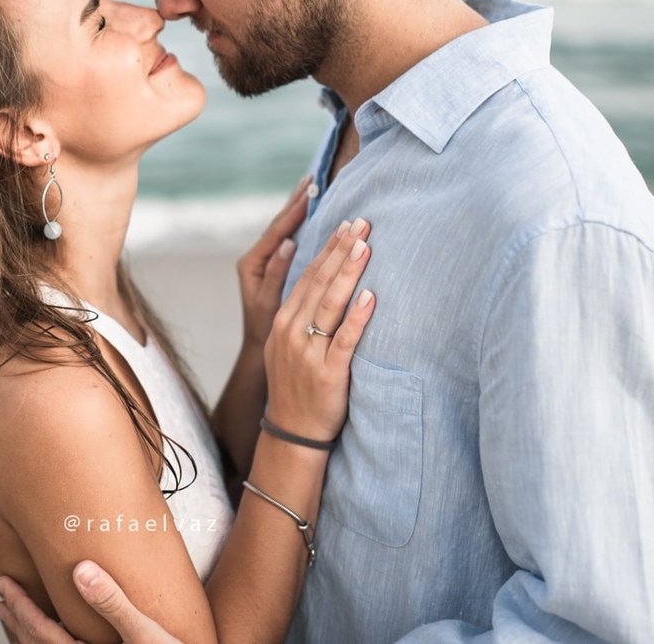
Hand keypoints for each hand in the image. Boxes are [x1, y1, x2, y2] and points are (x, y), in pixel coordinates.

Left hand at [0, 564, 181, 643]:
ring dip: (30, 637)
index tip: (3, 585)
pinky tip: (58, 637)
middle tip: (1, 599)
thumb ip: (113, 603)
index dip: (20, 606)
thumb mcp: (145, 633)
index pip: (41, 632)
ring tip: (18, 619)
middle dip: (18, 621)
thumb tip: (81, 569)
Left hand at [235, 175, 312, 347]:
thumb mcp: (269, 303)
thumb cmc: (265, 330)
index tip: (310, 192)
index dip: (294, 212)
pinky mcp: (273, 266)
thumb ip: (276, 273)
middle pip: (279, 224)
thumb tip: (287, 243)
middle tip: (312, 179)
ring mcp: (264, 262)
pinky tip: (310, 214)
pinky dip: (298, 223)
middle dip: (296, 203)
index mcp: (252, 264)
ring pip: (283, 229)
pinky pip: (287, 238)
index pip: (277, 232)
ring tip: (311, 187)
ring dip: (297, 209)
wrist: (258, 349)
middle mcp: (256, 259)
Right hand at [263, 217, 376, 441]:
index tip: (347, 223)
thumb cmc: (298, 385)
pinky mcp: (327, 373)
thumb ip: (305, 315)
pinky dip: (357, 317)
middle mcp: (292, 332)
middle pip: (319, 282)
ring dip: (348, 272)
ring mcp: (308, 352)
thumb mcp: (290, 345)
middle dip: (341, 249)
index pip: (308, 275)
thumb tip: (329, 282)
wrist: (291, 432)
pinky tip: (369, 296)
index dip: (329, 248)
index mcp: (283, 321)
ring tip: (365, 246)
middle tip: (361, 221)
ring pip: (330, 304)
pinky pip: (345, 340)